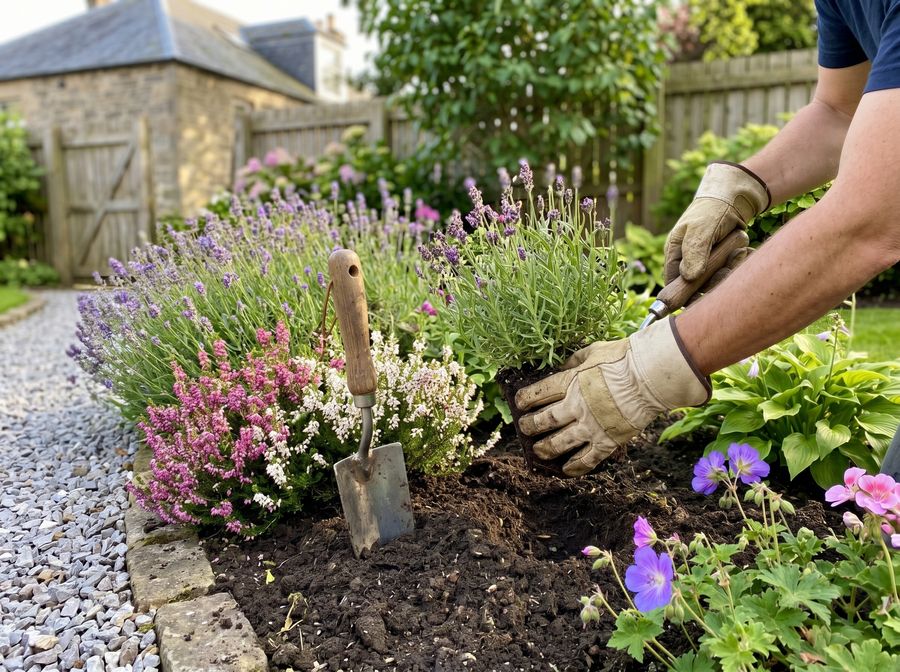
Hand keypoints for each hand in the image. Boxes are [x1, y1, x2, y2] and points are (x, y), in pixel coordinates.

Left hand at [515, 318, 709, 475]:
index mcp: (570, 382)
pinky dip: (575, 466)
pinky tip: (566, 469)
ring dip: (546, 449)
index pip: (538, 393)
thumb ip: (574, 361)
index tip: (519, 403)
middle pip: (545, 421)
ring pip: (560, 443)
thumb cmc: (622, 359)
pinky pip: (587, 459)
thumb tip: (563, 367)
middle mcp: (576, 406)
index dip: (525, 399)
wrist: (649, 376)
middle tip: (524, 429)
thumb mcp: (593, 352)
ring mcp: (591, 426)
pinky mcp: (607, 441)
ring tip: (538, 451)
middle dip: (530, 426)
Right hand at [664, 162, 768, 288]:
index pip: (673, 283)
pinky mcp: (722, 262)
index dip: (685, 293)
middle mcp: (688, 261)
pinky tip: (746, 251)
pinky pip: (730, 273)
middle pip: (698, 286)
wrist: (735, 198)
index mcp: (675, 253)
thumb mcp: (701, 228)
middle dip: (716, 277)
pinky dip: (740, 264)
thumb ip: (694, 251)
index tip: (702, 293)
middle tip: (730, 261)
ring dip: (731, 268)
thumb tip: (689, 278)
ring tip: (740, 250)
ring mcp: (706, 263)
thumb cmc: (713, 209)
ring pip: (716, 281)